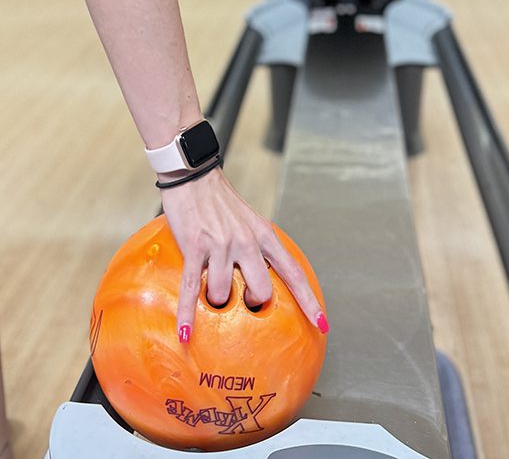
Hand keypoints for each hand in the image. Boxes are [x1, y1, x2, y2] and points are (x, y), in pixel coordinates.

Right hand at [160, 167, 329, 342]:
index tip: (321, 324)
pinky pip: (192, 288)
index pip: (293, 273)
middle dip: (251, 303)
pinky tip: (187, 332)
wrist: (194, 175)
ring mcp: (220, 245)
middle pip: (261, 291)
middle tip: (241, 298)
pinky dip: (189, 313)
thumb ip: (258, 248)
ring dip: (216, 301)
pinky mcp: (194, 246)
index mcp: (265, 236)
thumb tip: (260, 277)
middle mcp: (247, 242)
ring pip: (224, 293)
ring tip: (210, 291)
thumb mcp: (251, 222)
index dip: (308, 301)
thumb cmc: (220, 202)